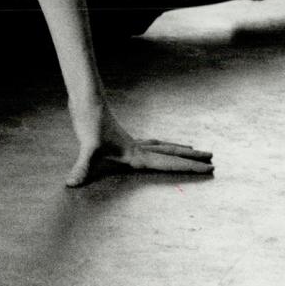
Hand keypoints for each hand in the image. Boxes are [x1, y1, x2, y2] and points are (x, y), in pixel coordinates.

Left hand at [65, 98, 212, 186]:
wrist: (86, 101)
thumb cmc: (89, 124)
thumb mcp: (87, 149)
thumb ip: (82, 168)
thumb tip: (71, 184)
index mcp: (136, 154)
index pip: (168, 163)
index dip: (188, 167)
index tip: (209, 168)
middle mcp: (138, 148)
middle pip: (171, 153)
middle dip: (192, 159)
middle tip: (213, 160)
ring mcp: (131, 141)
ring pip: (162, 147)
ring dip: (178, 150)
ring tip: (194, 149)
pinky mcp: (122, 137)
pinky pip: (149, 143)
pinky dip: (160, 145)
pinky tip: (158, 145)